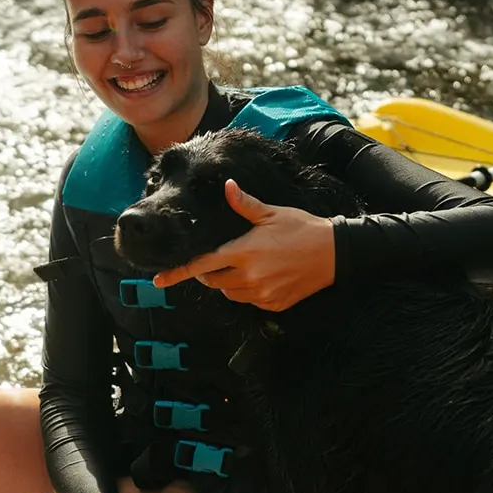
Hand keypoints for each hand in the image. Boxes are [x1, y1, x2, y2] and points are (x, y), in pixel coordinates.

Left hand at [150, 180, 335, 311]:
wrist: (335, 253)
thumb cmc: (303, 228)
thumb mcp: (272, 213)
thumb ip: (245, 204)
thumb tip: (226, 187)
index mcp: (244, 252)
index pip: (202, 265)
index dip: (178, 273)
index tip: (158, 280)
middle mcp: (249, 277)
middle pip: (213, 281)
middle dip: (209, 273)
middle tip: (219, 259)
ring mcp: (262, 293)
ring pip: (229, 293)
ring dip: (228, 282)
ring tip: (245, 265)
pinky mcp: (273, 304)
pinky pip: (249, 301)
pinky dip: (248, 291)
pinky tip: (263, 276)